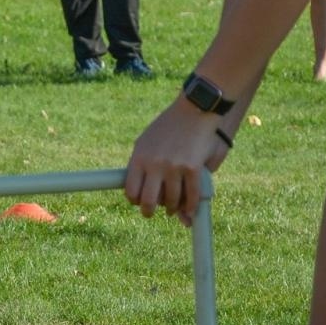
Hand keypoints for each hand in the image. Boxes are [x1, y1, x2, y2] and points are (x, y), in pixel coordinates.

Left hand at [124, 98, 220, 225]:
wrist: (194, 110)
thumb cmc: (167, 128)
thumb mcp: (146, 142)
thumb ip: (143, 167)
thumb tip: (140, 191)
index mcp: (139, 158)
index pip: (131, 190)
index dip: (134, 201)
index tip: (138, 201)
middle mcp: (155, 164)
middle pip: (148, 201)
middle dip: (148, 212)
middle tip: (150, 213)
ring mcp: (174, 167)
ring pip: (171, 201)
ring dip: (172, 208)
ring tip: (172, 207)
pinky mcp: (193, 168)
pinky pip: (191, 195)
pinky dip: (191, 206)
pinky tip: (189, 209)